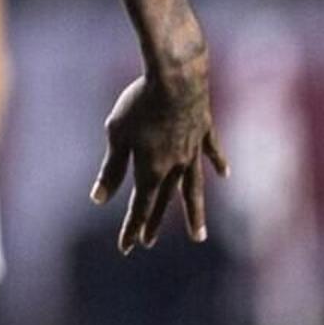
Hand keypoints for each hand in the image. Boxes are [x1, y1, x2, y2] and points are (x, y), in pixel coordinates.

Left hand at [91, 58, 223, 253]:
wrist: (177, 76)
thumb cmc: (140, 103)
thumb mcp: (117, 134)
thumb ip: (112, 169)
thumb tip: (99, 199)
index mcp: (152, 169)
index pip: (140, 207)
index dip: (132, 228)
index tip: (126, 248)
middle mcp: (176, 166)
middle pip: (164, 201)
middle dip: (153, 222)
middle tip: (147, 242)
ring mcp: (194, 150)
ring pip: (194, 187)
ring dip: (194, 212)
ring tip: (198, 236)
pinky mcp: (205, 130)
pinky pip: (213, 151)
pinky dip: (218, 163)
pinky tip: (224, 175)